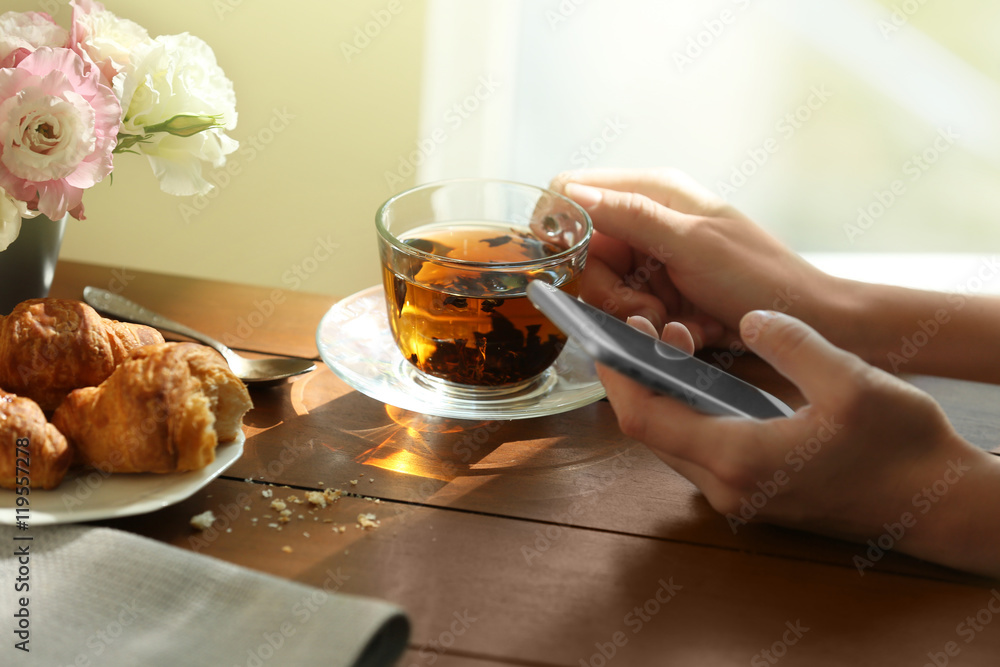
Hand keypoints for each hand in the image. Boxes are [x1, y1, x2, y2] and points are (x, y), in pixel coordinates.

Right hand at [549, 168, 843, 349]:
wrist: (809, 324)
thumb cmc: (760, 277)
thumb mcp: (691, 243)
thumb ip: (629, 215)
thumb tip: (569, 193)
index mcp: (653, 191)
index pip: (572, 192)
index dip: (562, 228)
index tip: (574, 265)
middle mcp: (647, 222)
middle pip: (584, 255)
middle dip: (610, 292)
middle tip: (649, 310)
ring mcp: (653, 261)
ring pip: (604, 292)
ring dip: (637, 316)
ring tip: (678, 324)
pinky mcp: (662, 295)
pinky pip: (632, 314)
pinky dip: (657, 329)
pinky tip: (691, 331)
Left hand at [598, 310, 999, 577]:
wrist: (939, 507)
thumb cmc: (901, 449)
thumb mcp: (849, 381)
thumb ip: (790, 342)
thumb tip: (748, 319)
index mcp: (739, 460)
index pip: (645, 419)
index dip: (617, 376)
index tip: (604, 337)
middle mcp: (727, 487)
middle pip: (652, 431)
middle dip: (636, 379)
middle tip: (640, 329)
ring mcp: (739, 497)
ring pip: (674, 441)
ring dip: (663, 396)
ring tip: (669, 345)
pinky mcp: (754, 494)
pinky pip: (701, 450)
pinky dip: (689, 413)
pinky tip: (702, 379)